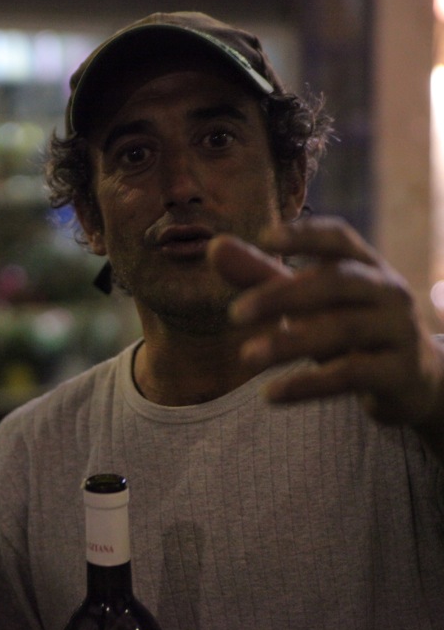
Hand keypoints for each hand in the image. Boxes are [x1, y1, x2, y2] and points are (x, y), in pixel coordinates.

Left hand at [207, 216, 443, 436]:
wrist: (415, 380)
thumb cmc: (349, 326)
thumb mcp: (308, 301)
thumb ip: (261, 274)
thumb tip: (214, 245)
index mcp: (363, 265)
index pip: (337, 238)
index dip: (304, 234)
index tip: (264, 237)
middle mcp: (386, 290)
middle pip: (335, 282)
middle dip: (282, 295)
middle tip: (234, 314)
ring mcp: (398, 330)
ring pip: (342, 329)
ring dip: (289, 343)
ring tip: (246, 357)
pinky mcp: (399, 372)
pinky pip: (351, 374)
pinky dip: (308, 384)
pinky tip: (269, 395)